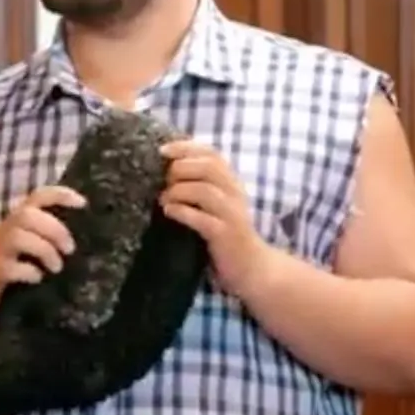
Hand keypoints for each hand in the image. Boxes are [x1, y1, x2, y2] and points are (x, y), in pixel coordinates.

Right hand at [0, 186, 86, 317]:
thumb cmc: (19, 267)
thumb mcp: (36, 246)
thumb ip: (53, 235)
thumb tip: (89, 232)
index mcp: (19, 219)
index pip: (38, 196)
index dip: (60, 195)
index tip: (82, 203)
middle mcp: (6, 229)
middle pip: (27, 215)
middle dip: (54, 230)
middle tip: (70, 249)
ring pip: (17, 237)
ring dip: (44, 250)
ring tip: (57, 267)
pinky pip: (8, 267)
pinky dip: (28, 271)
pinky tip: (38, 278)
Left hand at [159, 140, 275, 298]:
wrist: (252, 267)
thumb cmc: (225, 232)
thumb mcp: (215, 203)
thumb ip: (199, 183)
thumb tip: (166, 167)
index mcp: (231, 182)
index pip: (211, 153)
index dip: (186, 147)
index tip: (162, 150)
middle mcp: (235, 193)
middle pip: (208, 167)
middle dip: (181, 168)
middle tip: (164, 180)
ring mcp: (232, 214)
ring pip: (205, 190)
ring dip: (178, 191)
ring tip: (164, 199)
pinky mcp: (225, 235)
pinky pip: (201, 219)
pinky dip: (181, 212)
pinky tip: (169, 212)